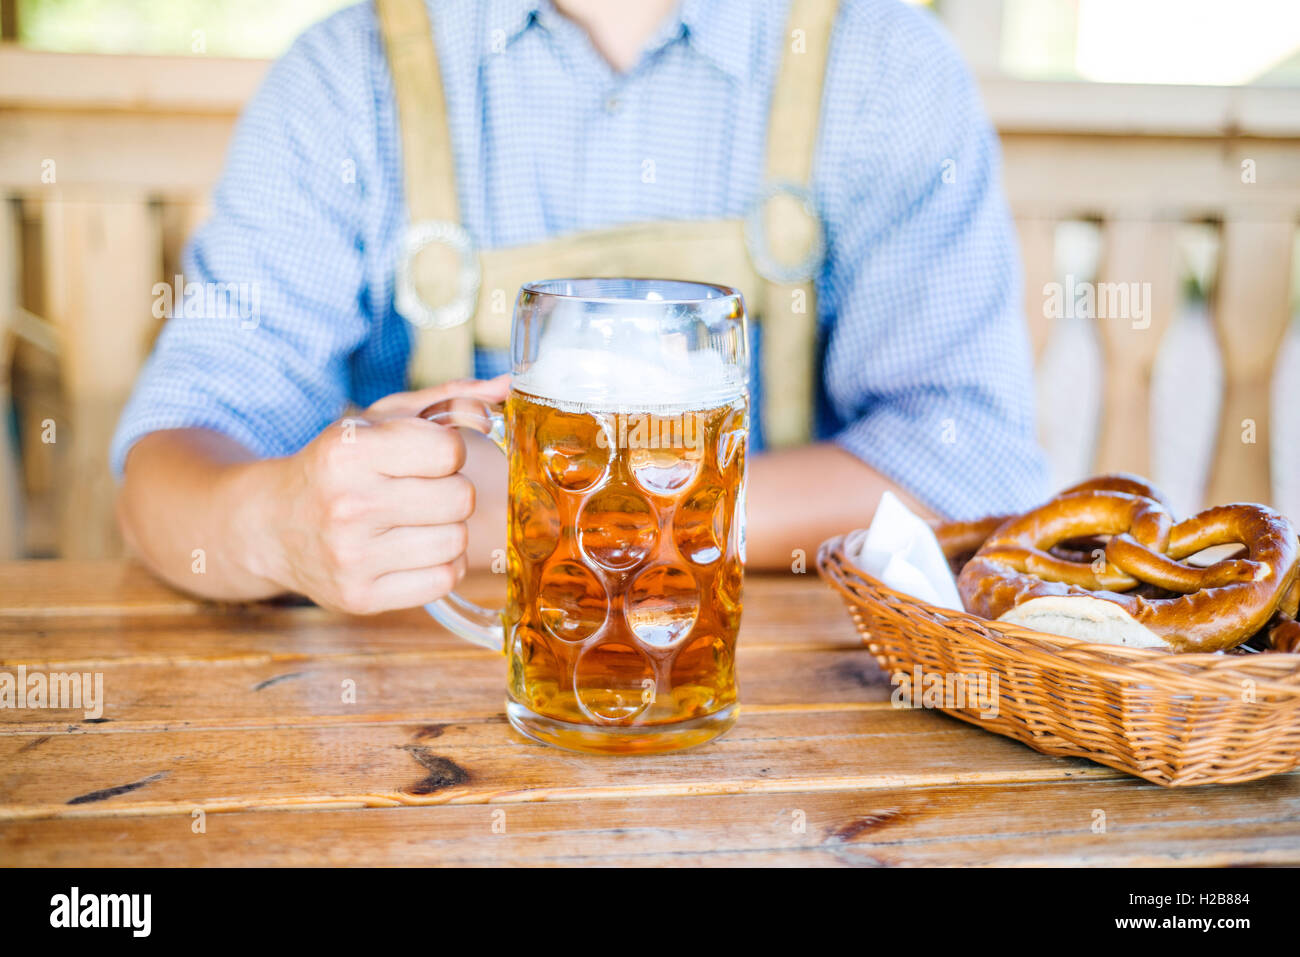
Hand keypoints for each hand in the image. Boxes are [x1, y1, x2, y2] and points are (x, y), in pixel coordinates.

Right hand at [258, 376, 509, 613]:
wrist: (273, 525)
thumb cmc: (338, 466)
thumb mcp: (381, 420)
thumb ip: (448, 401)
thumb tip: (506, 388)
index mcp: (348, 452)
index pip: (449, 451)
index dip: (447, 452)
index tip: (424, 457)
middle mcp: (347, 505)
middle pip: (460, 499)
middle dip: (450, 491)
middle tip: (419, 491)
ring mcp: (352, 558)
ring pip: (457, 542)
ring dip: (447, 529)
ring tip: (412, 521)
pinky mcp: (360, 598)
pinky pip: (444, 580)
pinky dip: (439, 565)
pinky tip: (409, 550)